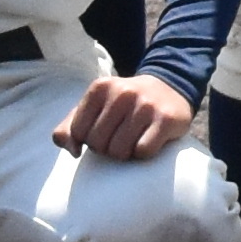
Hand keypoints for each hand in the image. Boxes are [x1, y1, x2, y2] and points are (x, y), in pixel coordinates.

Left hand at [57, 71, 197, 161]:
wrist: (171, 87)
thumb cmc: (125, 104)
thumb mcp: (95, 107)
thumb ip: (69, 127)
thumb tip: (73, 151)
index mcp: (100, 87)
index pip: (78, 132)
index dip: (89, 139)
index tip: (104, 130)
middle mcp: (123, 92)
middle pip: (98, 144)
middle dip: (107, 148)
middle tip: (120, 137)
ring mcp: (146, 105)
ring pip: (119, 151)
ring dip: (125, 153)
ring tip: (133, 140)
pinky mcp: (166, 119)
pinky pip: (143, 151)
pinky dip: (144, 154)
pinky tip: (149, 140)